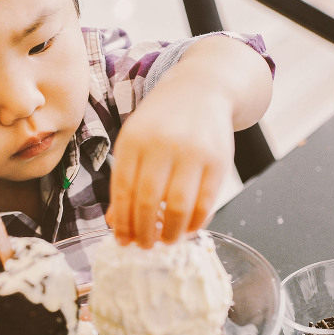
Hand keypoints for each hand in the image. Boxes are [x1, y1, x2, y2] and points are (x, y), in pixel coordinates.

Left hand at [106, 71, 234, 248]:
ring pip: (177, 206)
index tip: (122, 241)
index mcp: (134, 140)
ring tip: (166, 241)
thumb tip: (115, 223)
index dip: (122, 222)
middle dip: (143, 232)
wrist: (202, 88)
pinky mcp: (218, 160)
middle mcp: (161, 145)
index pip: (123, 190)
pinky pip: (205, 202)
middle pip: (147, 201)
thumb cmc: (162, 122)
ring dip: (170, 232)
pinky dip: (195, 222)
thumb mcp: (135, 141)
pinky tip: (187, 228)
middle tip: (143, 246)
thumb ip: (125, 180)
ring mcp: (191, 151)